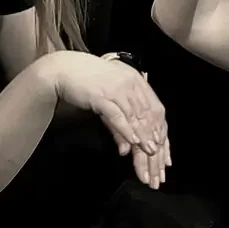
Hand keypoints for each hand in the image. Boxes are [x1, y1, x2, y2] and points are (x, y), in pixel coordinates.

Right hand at [41, 52, 170, 187]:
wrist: (64, 69)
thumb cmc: (88, 83)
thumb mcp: (110, 100)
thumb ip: (119, 123)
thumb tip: (126, 149)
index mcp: (136, 81)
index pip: (156, 108)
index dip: (162, 130)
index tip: (164, 150)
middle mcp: (130, 83)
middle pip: (148, 115)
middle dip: (154, 139)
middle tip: (158, 158)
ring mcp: (116, 89)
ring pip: (136, 116)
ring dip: (144, 136)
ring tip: (150, 153)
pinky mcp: (101, 96)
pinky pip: (117, 115)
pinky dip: (126, 129)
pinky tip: (133, 141)